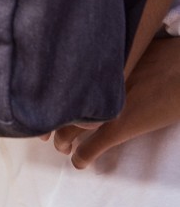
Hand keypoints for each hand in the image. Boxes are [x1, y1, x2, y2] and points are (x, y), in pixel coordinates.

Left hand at [52, 38, 179, 168]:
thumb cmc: (164, 54)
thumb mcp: (129, 43)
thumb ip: (109, 52)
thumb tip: (98, 50)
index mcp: (95, 62)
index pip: (61, 78)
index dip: (49, 91)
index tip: (43, 98)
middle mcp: (94, 82)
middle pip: (60, 101)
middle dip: (49, 118)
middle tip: (44, 129)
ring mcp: (107, 105)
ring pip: (71, 126)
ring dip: (63, 140)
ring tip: (61, 147)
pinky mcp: (122, 125)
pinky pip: (95, 145)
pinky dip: (83, 156)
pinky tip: (79, 162)